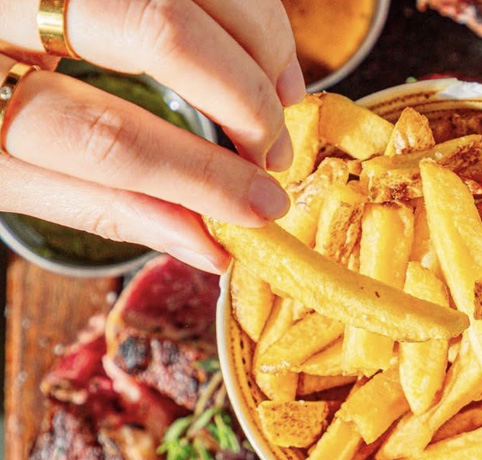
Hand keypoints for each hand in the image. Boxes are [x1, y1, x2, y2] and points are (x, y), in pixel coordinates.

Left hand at [0, 0, 306, 271]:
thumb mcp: (11, 171)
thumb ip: (104, 206)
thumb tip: (208, 245)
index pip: (105, 136)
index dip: (198, 176)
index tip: (259, 207)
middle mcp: (11, 7)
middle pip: (155, 30)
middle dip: (242, 98)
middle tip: (275, 154)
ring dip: (260, 42)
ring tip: (284, 100)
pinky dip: (248, 9)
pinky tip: (264, 50)